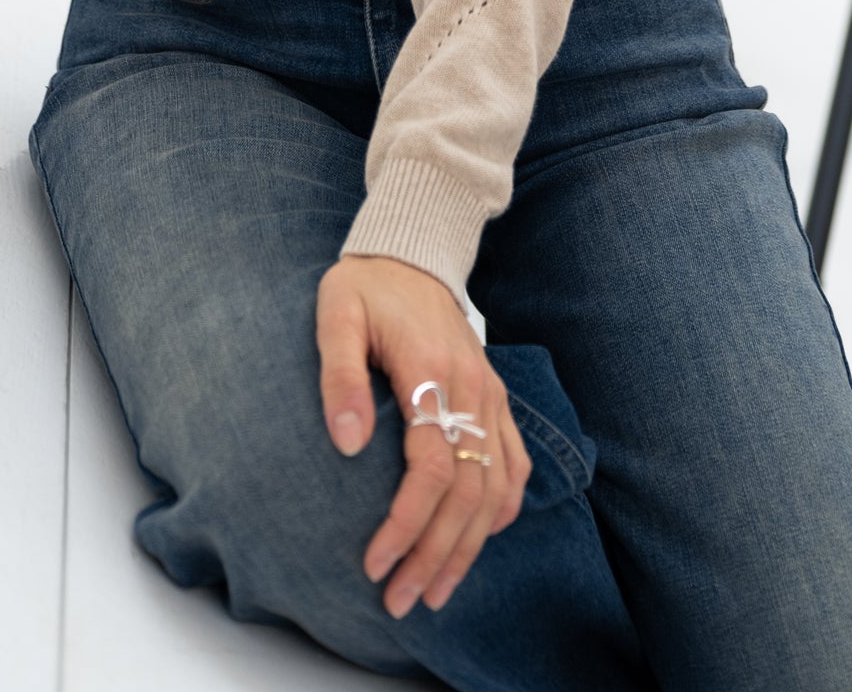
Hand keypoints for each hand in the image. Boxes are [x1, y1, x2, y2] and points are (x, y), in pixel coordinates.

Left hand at [316, 254, 530, 617]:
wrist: (413, 251)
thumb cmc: (366, 286)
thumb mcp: (336, 315)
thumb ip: (340, 376)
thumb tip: (349, 443)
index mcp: (434, 370)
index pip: (432, 467)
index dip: (407, 522)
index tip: (374, 561)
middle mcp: (475, 388)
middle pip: (468, 492)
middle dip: (436, 555)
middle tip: (400, 599)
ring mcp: (491, 395)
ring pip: (496, 489)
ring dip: (469, 548)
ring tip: (435, 590)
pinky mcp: (496, 398)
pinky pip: (514, 464)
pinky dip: (503, 508)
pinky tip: (479, 537)